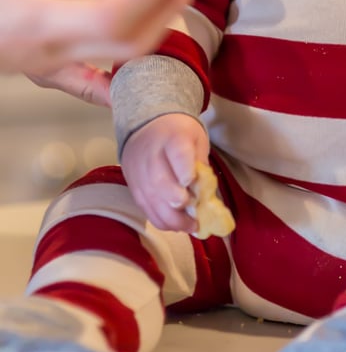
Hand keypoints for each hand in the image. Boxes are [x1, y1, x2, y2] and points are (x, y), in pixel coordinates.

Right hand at [0, 0, 201, 101]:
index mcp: (31, 24)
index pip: (114, 19)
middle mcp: (43, 49)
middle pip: (129, 39)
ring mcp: (44, 58)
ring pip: (120, 50)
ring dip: (157, 8)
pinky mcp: (42, 54)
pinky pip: (104, 53)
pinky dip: (133, 25)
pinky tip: (151, 6)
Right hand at [121, 113, 209, 231]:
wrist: (147, 125)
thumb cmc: (178, 133)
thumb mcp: (196, 139)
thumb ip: (201, 163)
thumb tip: (205, 192)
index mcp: (172, 137)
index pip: (177, 153)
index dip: (183, 169)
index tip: (191, 182)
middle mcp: (151, 155)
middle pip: (159, 181)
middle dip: (177, 201)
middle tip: (194, 216)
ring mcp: (138, 172)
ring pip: (150, 199)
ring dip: (171, 218)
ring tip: (189, 226)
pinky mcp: (133, 186)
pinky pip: (144, 207)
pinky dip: (160, 220)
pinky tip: (175, 224)